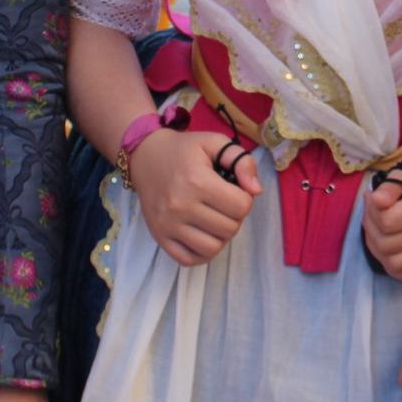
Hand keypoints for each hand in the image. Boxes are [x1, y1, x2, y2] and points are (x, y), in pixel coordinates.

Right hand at [128, 127, 260, 265]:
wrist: (145, 156)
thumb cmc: (184, 150)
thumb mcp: (214, 142)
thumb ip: (241, 161)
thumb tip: (256, 190)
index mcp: (197, 181)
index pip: (241, 207)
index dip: (245, 199)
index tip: (234, 191)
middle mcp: (181, 206)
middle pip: (230, 229)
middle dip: (234, 217)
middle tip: (223, 204)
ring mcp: (168, 224)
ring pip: (213, 248)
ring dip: (220, 236)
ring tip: (214, 219)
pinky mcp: (159, 237)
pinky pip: (190, 260)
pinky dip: (202, 252)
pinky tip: (202, 235)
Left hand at [362, 144, 401, 281]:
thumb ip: (390, 185)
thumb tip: (376, 199)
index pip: (388, 221)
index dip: (372, 210)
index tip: (373, 196)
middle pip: (387, 244)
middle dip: (370, 226)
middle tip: (372, 209)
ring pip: (393, 263)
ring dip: (376, 246)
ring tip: (378, 227)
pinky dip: (393, 265)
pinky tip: (388, 247)